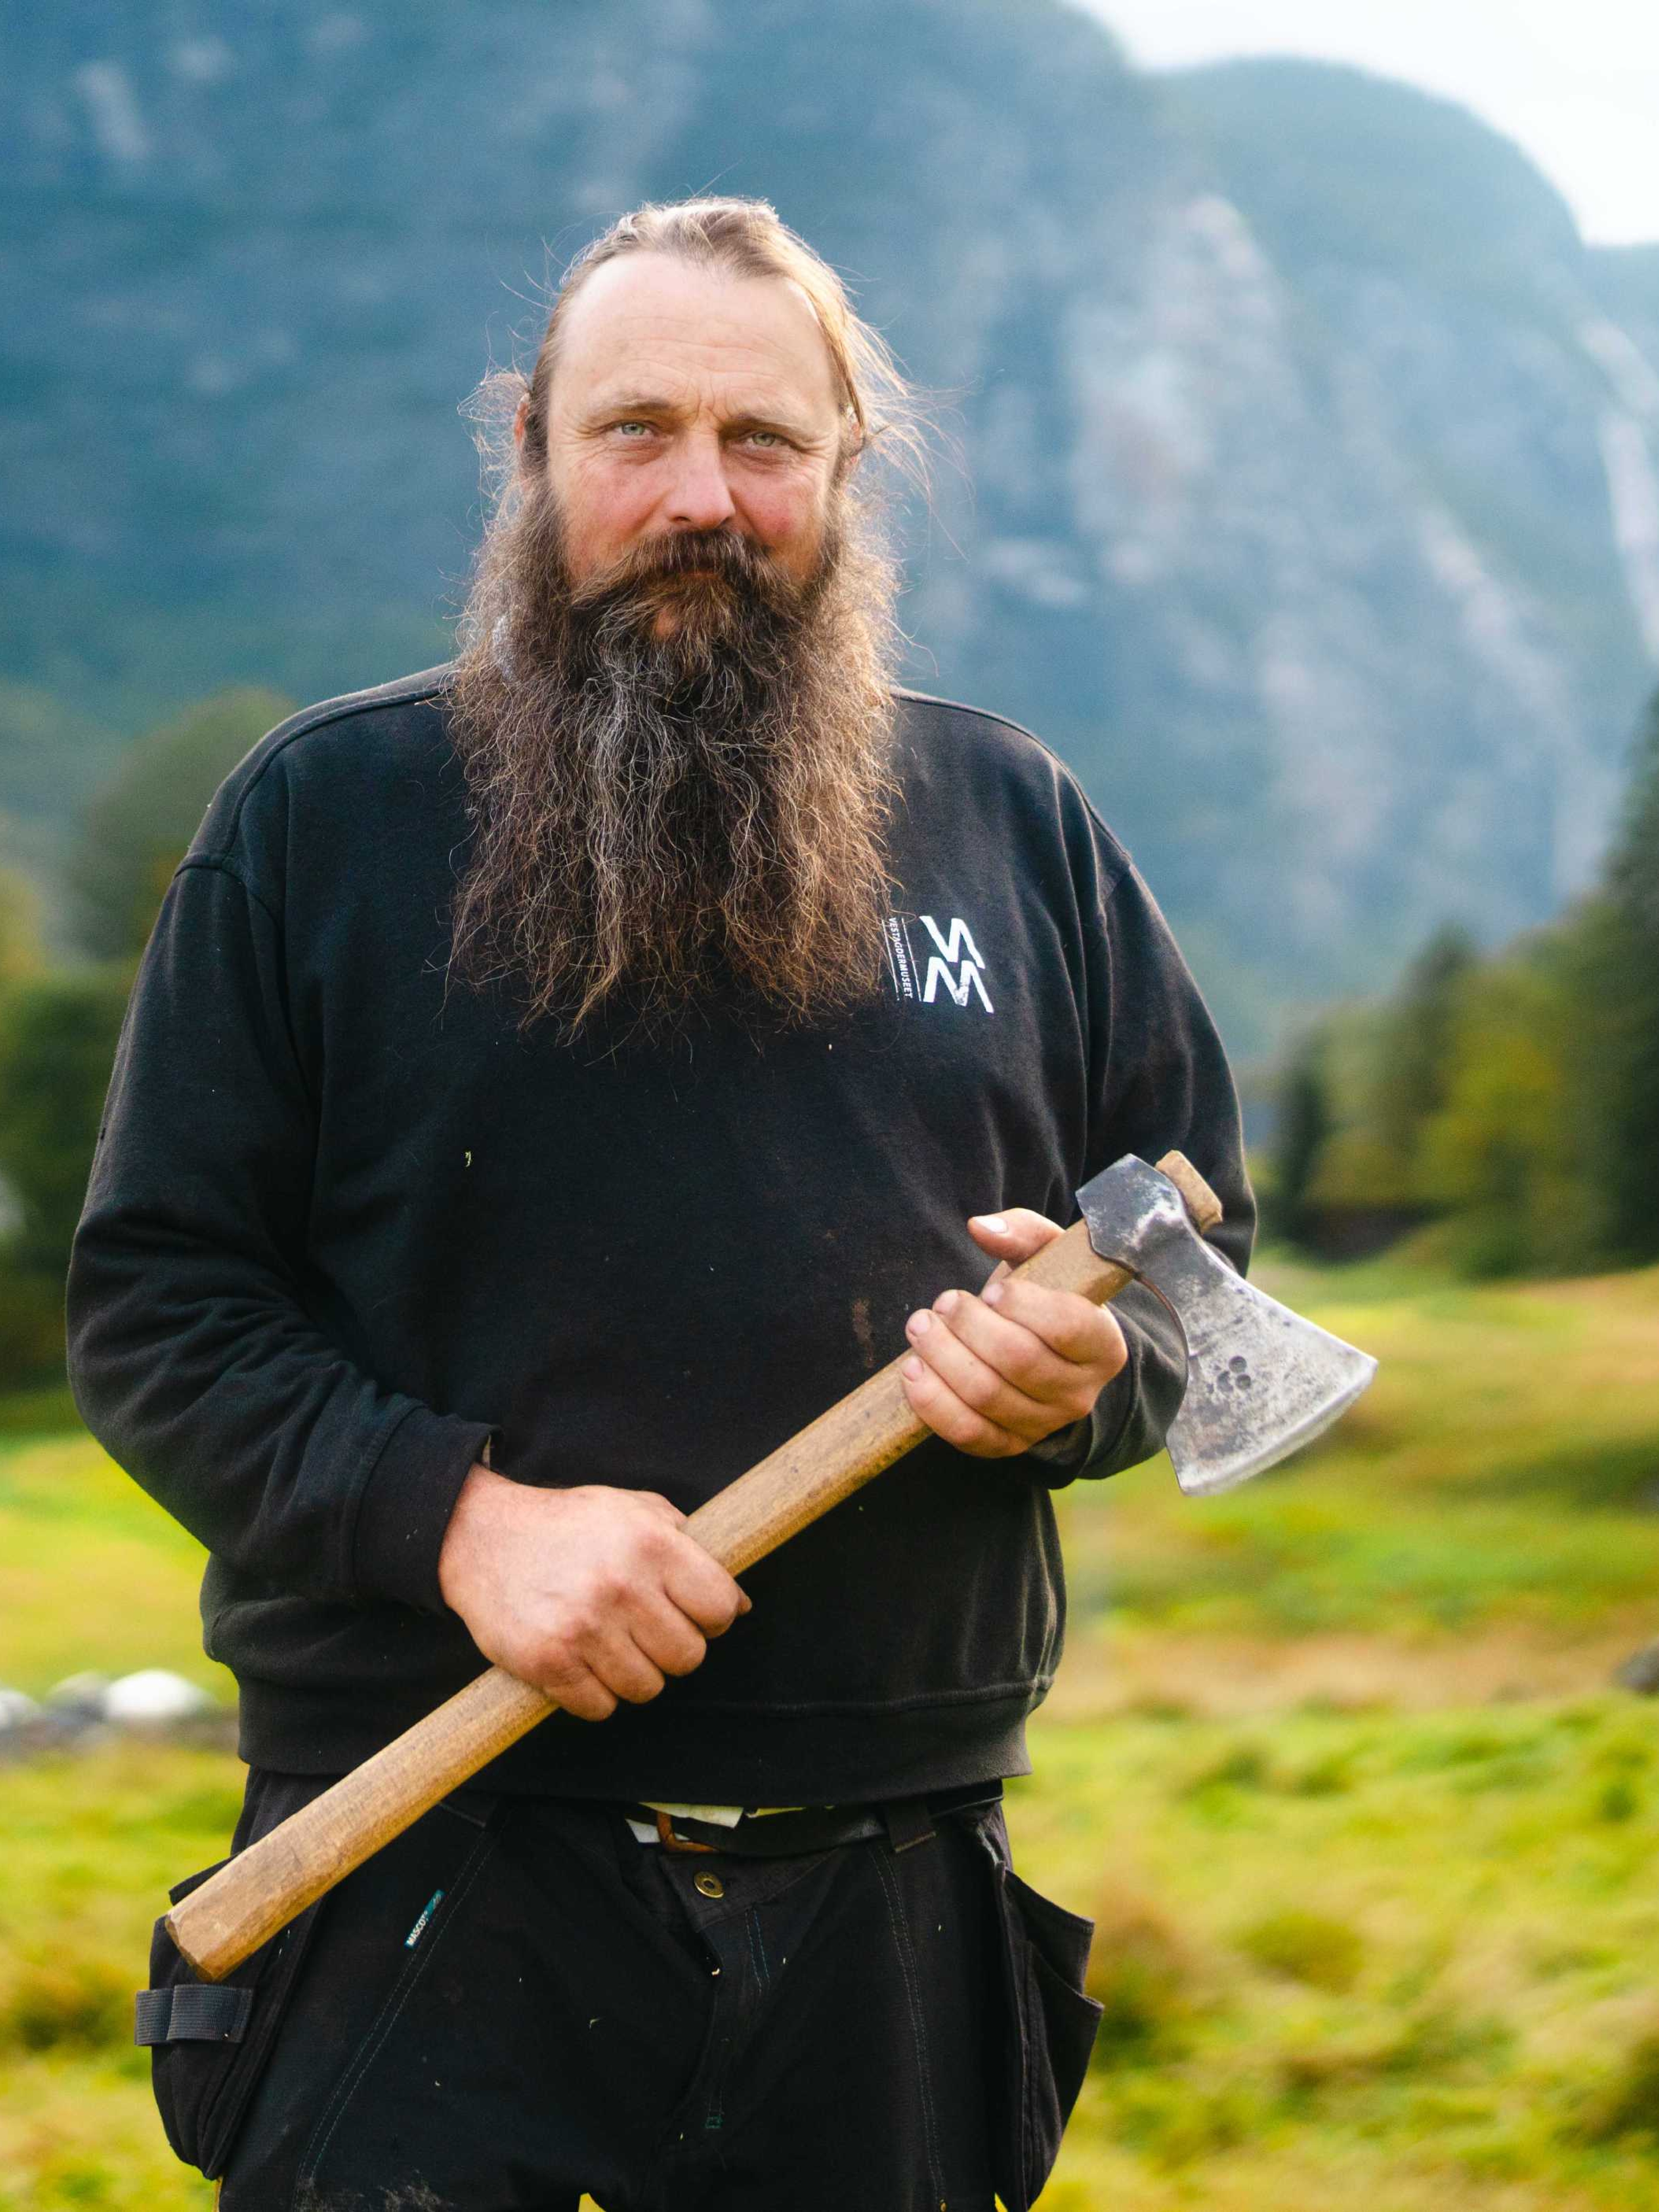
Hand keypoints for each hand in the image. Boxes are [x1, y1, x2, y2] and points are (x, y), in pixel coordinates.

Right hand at [437, 1467, 749, 1719]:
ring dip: (635, 1674)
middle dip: (672, 1648)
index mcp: (652, 1543)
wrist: (480, 1535)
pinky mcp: (547, 1662)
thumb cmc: (568, 1525)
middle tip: (645, 1630)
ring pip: (647, 1688)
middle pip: (688, 1657)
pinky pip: (599, 1708)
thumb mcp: (634, 1510)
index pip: (721, 1607)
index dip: (713, 1617)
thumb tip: (741, 1605)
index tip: (693, 1614)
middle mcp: (622, 1586)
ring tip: (611, 1644)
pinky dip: (595, 1694)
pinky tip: (581, 1662)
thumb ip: (691, 1546)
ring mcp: (583, 1628)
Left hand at [900, 1208, 1127, 1458]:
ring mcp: (1044, 1424)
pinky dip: (932, 1402)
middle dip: (969, 1325)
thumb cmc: (1045, 1296)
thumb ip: (1022, 1232)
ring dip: (942, 1356)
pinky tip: (913, 1369)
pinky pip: (967, 1433)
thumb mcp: (1047, 1257)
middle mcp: (1080, 1393)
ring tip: (921, 1326)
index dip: (1024, 1305)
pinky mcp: (1007, 1445)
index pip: (1068, 1327)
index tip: (993, 1289)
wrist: (1044, 1353)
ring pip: (987, 1396)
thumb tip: (981, 1227)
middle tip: (944, 1301)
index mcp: (1103, 1345)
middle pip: (1018, 1360)